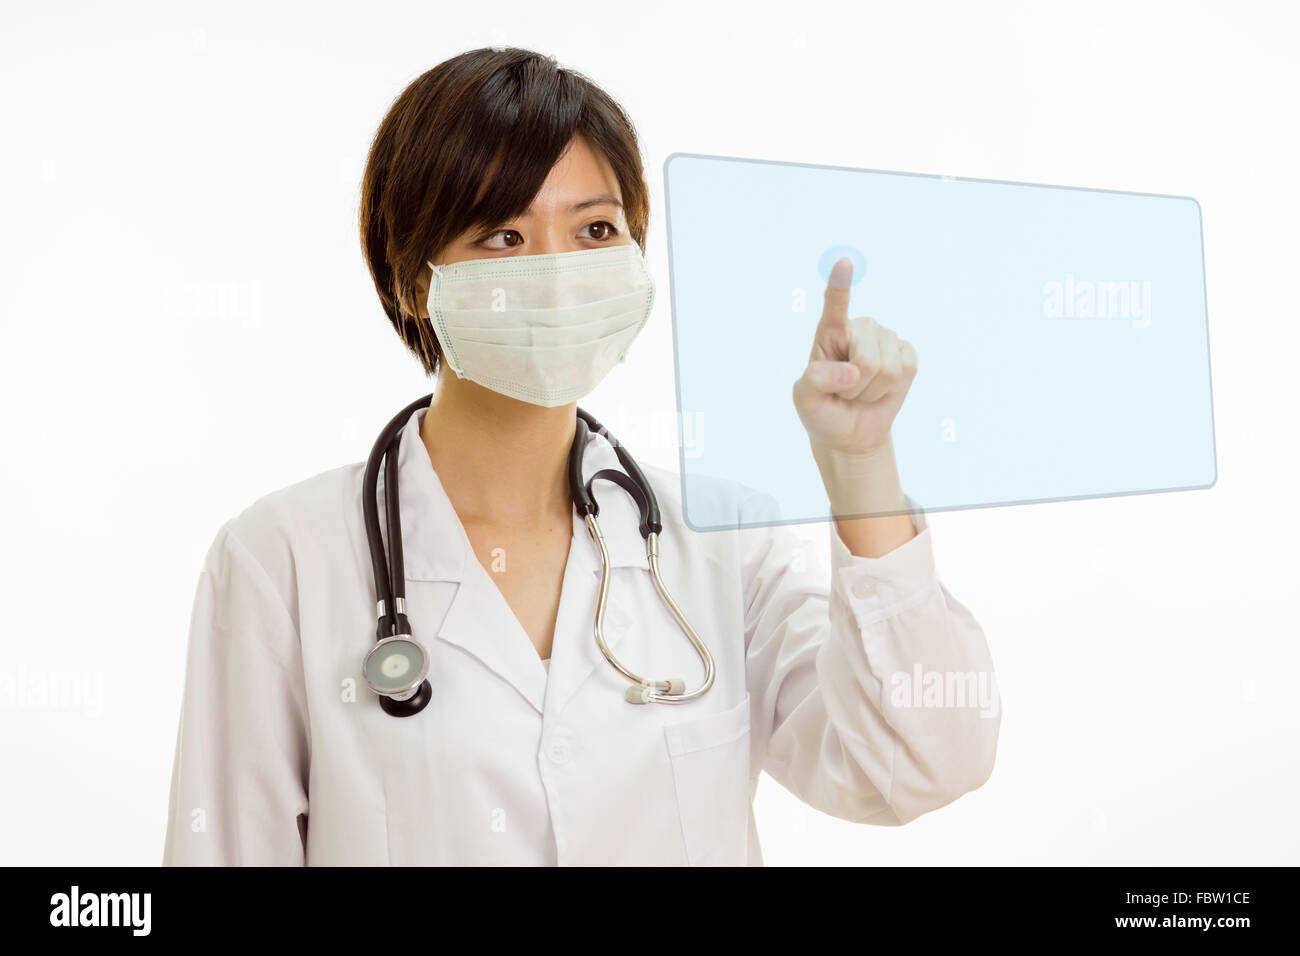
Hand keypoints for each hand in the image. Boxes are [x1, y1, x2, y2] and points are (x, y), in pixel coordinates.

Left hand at [792, 257, 917, 456]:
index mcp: (829, 331)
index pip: (834, 305)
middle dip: (855, 386)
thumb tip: (851, 371)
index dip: (840, 285)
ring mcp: (885, 338)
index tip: (843, 262)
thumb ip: (816, 382)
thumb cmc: (822, 410)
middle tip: (845, 391)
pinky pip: (906, 370)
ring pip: (887, 369)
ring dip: (871, 391)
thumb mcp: (805, 400)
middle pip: (867, 358)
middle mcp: (860, 328)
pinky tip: (881, 390)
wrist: (849, 431)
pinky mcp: (907, 354)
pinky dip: (891, 390)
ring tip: (860, 392)